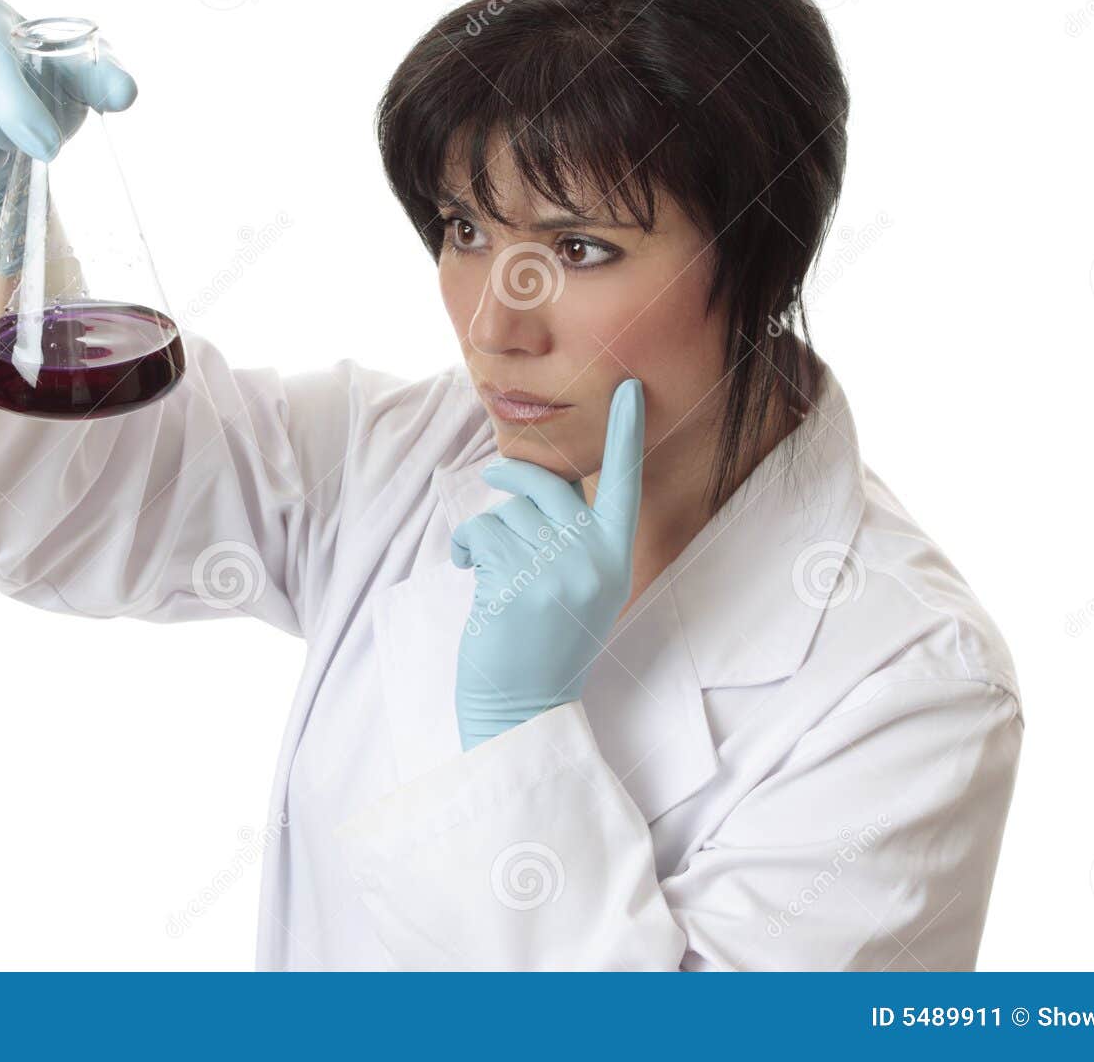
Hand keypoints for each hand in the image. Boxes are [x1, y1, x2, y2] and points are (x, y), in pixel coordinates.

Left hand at [450, 377, 645, 749]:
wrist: (522, 705)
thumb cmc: (545, 641)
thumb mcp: (581, 588)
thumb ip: (573, 537)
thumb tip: (540, 483)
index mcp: (614, 559)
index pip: (624, 485)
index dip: (624, 434)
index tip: (627, 387)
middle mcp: (592, 561)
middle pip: (547, 483)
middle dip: (512, 473)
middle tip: (493, 474)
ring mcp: (554, 573)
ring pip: (506, 511)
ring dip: (485, 530)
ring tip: (483, 563)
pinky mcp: (514, 585)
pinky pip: (480, 534)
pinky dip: (466, 548)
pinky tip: (468, 572)